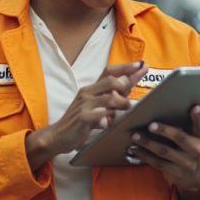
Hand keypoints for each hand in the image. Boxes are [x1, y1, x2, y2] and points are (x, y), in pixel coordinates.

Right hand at [25, 61, 147, 169]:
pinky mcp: (83, 118)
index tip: (141, 65)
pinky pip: (101, 115)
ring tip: (125, 109)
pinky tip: (108, 123)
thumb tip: (129, 87)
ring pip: (110, 98)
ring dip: (122, 104)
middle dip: (126, 84)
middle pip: (110, 81)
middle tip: (132, 94)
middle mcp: (87, 93)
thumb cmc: (79, 122)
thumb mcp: (95, 107)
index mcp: (90, 89)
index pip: (109, 72)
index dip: (125, 68)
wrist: (58, 135)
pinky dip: (108, 119)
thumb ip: (111, 98)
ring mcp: (84, 105)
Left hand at [127, 105, 199, 199]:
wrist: (197, 177)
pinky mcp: (175, 172)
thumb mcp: (194, 138)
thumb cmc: (190, 149)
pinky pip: (157, 163)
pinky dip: (144, 155)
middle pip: (180, 138)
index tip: (194, 107)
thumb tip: (162, 107)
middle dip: (164, 130)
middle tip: (150, 125)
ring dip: (148, 143)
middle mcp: (196, 150)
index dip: (198, 117)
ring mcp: (186, 163)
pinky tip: (135, 148)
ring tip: (135, 135)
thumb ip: (186, 126)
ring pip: (164, 151)